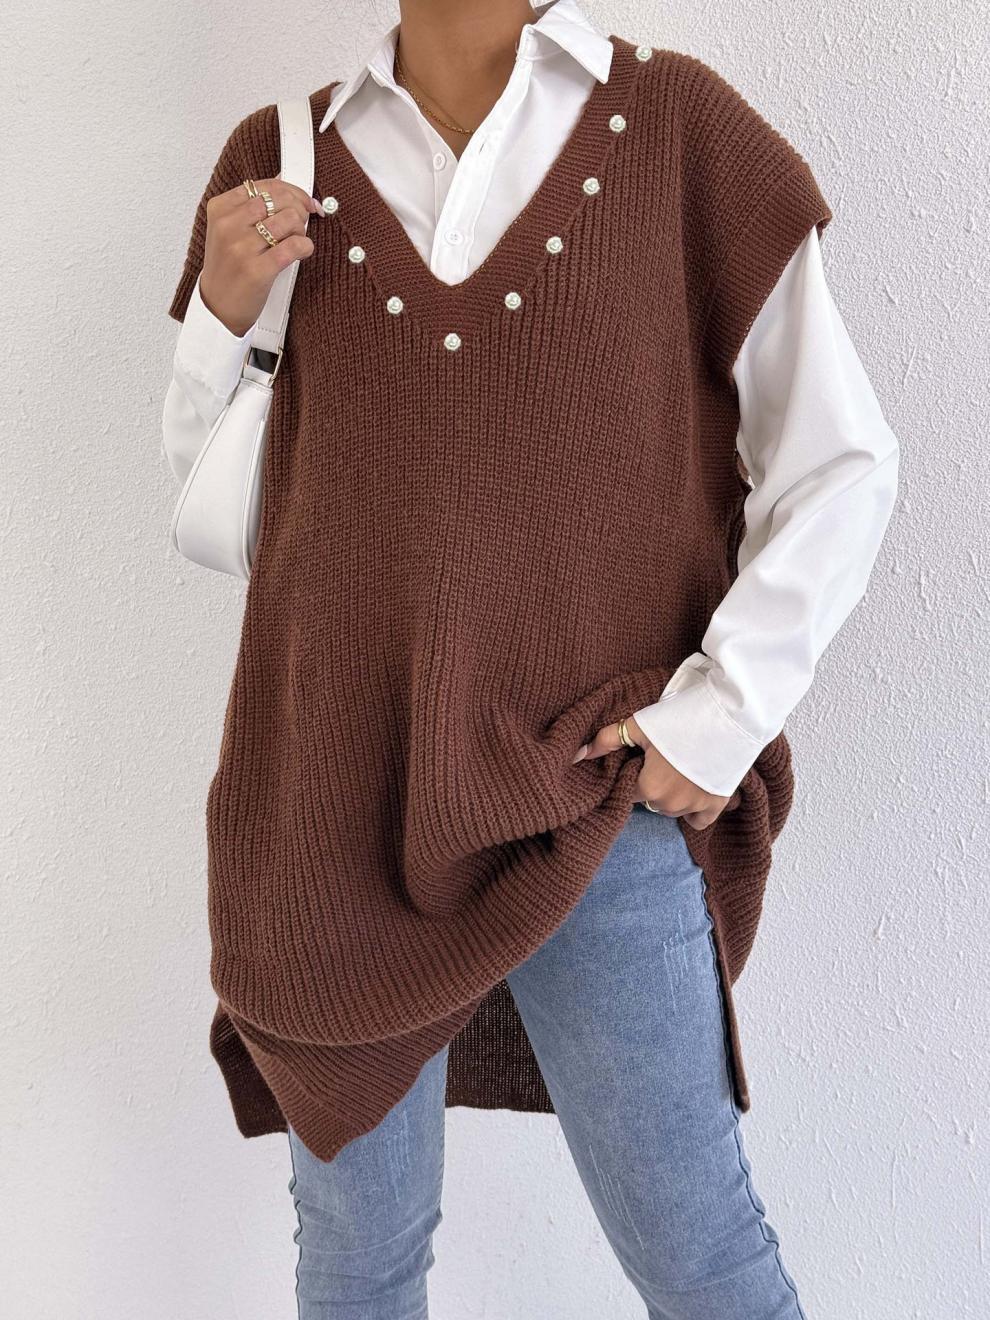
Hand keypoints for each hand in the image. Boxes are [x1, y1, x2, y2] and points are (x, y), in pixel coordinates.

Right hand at [199, 178, 322, 336]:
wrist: (218, 307)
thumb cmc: (227, 269)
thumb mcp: (229, 229)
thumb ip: (252, 205)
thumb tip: (285, 181)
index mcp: (220, 209)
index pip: (265, 186)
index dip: (293, 191)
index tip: (305, 201)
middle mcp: (228, 225)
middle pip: (280, 199)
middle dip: (299, 209)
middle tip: (301, 224)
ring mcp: (241, 248)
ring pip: (290, 220)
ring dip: (301, 230)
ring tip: (295, 241)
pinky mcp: (258, 270)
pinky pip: (294, 246)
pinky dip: (306, 246)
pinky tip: (302, 252)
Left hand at [572, 715, 731, 829]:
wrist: (731, 716)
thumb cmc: (681, 718)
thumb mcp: (640, 725)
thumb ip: (606, 741)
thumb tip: (578, 756)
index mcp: (648, 788)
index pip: (628, 791)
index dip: (633, 774)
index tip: (643, 758)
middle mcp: (670, 805)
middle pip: (650, 800)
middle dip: (652, 784)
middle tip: (664, 758)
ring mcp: (695, 807)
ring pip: (672, 808)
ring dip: (672, 794)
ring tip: (682, 766)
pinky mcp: (718, 805)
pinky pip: (697, 820)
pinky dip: (694, 809)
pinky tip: (694, 787)